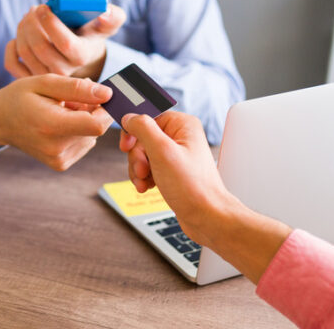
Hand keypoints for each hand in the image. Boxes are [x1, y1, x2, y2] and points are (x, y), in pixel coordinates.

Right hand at [0, 74, 113, 170]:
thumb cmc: (20, 97)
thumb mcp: (45, 83)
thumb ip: (77, 88)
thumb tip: (107, 94)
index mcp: (51, 126)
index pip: (97, 125)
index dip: (106, 110)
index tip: (100, 96)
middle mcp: (55, 148)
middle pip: (95, 130)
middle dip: (91, 112)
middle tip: (68, 100)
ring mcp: (57, 160)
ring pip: (92, 137)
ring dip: (83, 122)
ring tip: (60, 112)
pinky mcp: (60, 164)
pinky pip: (84, 145)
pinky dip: (77, 132)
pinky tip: (59, 124)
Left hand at [4, 4, 126, 80]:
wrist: (82, 55)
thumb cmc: (92, 35)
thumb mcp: (107, 24)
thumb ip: (112, 17)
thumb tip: (104, 12)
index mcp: (82, 57)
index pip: (65, 43)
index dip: (51, 24)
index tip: (44, 7)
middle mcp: (63, 73)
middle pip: (40, 48)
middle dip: (32, 24)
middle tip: (34, 8)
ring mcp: (45, 78)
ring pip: (25, 52)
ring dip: (22, 30)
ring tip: (29, 17)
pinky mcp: (29, 78)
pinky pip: (11, 63)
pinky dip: (10, 47)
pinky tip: (20, 34)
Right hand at [119, 112, 236, 244]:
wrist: (205, 216)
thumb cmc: (192, 187)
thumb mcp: (162, 152)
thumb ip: (143, 129)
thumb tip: (129, 117)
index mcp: (182, 124)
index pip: (147, 117)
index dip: (134, 132)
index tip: (127, 146)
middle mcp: (180, 136)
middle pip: (142, 138)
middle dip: (137, 157)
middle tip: (142, 171)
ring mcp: (176, 154)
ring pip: (143, 154)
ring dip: (138, 170)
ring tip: (145, 182)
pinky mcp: (172, 170)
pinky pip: (149, 167)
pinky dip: (144, 177)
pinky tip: (148, 186)